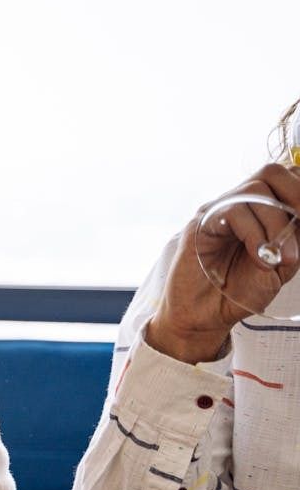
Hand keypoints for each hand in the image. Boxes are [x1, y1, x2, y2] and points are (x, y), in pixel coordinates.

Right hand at [148, 163, 299, 362]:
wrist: (206, 317)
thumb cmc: (240, 292)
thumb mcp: (282, 265)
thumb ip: (293, 238)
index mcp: (261, 211)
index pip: (287, 178)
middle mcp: (240, 205)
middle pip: (272, 171)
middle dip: (297, 193)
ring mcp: (218, 212)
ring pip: (256, 191)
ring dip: (276, 222)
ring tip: (281, 257)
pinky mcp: (200, 224)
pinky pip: (233, 212)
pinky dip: (255, 234)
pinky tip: (260, 257)